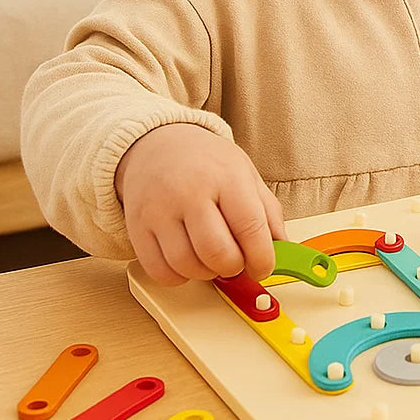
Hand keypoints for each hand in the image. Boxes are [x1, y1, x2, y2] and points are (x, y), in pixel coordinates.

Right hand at [115, 123, 286, 285]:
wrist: (157, 143)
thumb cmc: (206, 161)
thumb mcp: (246, 173)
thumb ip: (267, 211)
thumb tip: (282, 247)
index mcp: (226, 177)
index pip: (250, 227)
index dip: (262, 258)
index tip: (264, 267)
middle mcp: (190, 192)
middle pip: (217, 253)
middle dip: (234, 268)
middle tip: (237, 262)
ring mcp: (160, 210)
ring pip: (187, 265)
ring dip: (207, 273)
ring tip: (213, 258)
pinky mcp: (137, 226)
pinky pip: (159, 271)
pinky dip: (178, 276)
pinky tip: (188, 261)